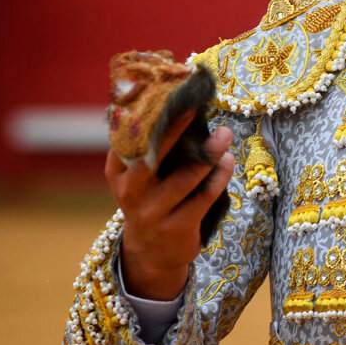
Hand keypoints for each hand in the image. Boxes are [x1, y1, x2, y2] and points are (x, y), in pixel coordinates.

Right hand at [106, 109, 234, 299]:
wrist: (152, 253)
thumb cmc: (151, 200)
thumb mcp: (139, 177)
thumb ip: (150, 147)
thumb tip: (180, 105)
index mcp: (118, 172)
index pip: (128, 138)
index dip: (147, 113)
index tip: (166, 90)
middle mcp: (131, 191)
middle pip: (153, 154)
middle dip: (175, 128)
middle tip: (195, 106)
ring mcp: (153, 211)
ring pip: (186, 176)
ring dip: (210, 153)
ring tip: (225, 134)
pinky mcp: (177, 227)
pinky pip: (204, 196)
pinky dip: (219, 176)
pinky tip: (227, 161)